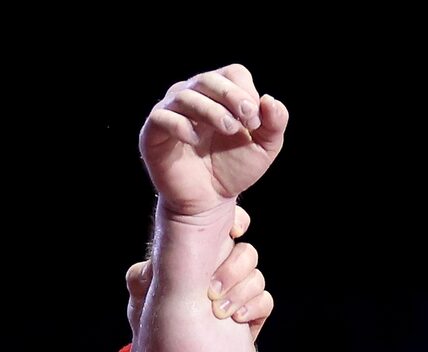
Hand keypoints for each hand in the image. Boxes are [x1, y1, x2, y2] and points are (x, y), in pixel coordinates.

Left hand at [124, 204, 273, 339]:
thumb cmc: (151, 317)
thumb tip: (151, 266)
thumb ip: (142, 275)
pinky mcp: (250, 314)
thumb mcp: (141, 293)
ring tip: (218, 310)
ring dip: (240, 291)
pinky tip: (236, 319)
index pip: (226, 230)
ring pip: (256, 277)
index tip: (234, 232)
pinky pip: (264, 301)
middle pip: (247, 253)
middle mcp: (222, 269)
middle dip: (233, 269)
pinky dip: (253, 307)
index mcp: (202, 255)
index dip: (238, 223)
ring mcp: (238, 291)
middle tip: (210, 290)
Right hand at [140, 64, 287, 219]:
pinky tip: (195, 140)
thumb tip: (270, 100)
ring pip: (185, 95)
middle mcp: (192, 96)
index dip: (246, 92)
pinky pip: (161, 117)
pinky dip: (180, 125)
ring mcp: (170, 112)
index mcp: (218, 94)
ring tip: (229, 129)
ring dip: (211, 110)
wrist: (208, 202)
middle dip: (231, 97)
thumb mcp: (263, 149)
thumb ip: (274, 125)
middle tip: (247, 121)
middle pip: (208, 79)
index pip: (232, 73)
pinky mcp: (153, 133)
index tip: (255, 122)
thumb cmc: (233, 170)